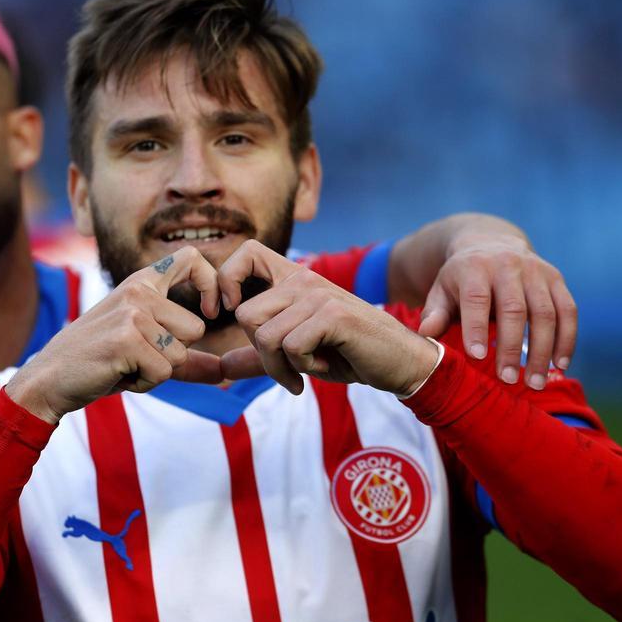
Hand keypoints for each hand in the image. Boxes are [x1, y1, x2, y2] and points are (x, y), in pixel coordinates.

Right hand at [4, 246, 223, 423]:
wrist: (49, 377)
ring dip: (156, 371)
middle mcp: (137, 291)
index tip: (212, 311)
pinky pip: (163, 372)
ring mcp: (132, 313)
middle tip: (134, 356)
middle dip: (173, 355)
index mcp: (141, 283)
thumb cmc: (98, 362)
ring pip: (180, 354)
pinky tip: (117, 373)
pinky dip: (144, 382)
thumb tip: (224, 372)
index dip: (211, 283)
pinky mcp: (126, 339)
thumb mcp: (142, 351)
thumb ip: (186, 359)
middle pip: (196, 329)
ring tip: (124, 364)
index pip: (191, 258)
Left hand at [219, 240, 438, 395]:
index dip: (226, 280)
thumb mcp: (298, 356)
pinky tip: (325, 364)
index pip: (247, 253)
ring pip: (266, 337)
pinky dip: (303, 368)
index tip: (227, 312)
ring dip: (282, 367)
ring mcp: (319, 295)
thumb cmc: (349, 355)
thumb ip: (260, 357)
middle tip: (289, 367)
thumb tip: (221, 365)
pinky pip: (291, 347)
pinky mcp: (333, 315)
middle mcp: (304, 280)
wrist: (400, 362)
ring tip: (310, 368)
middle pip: (246, 316)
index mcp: (294, 281)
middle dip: (261, 355)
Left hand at [419, 231, 575, 389]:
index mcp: (475, 267)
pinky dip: (566, 340)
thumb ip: (434, 312)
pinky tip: (559, 366)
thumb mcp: (441, 290)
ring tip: (535, 383)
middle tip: (509, 380)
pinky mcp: (556, 279)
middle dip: (512, 348)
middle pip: (515, 309)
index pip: (477, 299)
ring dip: (543, 351)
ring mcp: (536, 271)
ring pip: (545, 313)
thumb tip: (425, 334)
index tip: (477, 357)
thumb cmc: (461, 279)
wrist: (490, 243)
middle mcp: (508, 265)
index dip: (476, 327)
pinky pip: (568, 311)